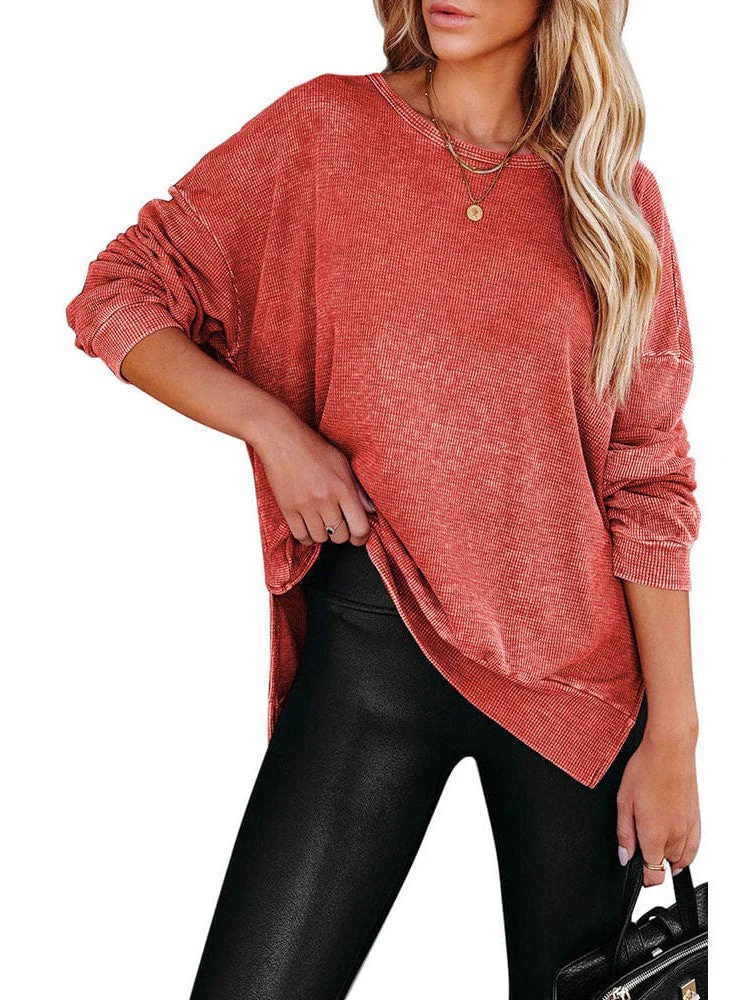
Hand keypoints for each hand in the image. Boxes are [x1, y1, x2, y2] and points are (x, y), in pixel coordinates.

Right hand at [252, 402, 375, 545]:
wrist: (282, 440)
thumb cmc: (313, 448)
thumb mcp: (343, 464)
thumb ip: (358, 490)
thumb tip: (370, 510)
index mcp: (343, 488)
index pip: (360, 527)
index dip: (361, 537)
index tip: (358, 537)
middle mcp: (326, 499)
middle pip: (340, 537)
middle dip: (341, 534)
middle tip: (338, 525)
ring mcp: (305, 506)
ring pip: (320, 539)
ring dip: (323, 535)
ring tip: (321, 523)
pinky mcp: (288, 509)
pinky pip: (300, 536)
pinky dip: (306, 536)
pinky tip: (308, 527)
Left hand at [616, 726, 700, 885]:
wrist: (670, 751)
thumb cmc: (645, 770)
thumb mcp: (624, 802)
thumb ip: (624, 834)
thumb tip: (625, 856)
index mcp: (654, 834)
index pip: (654, 873)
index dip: (644, 878)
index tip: (638, 874)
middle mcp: (675, 835)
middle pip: (665, 865)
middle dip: (653, 863)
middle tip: (640, 849)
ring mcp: (688, 828)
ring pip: (681, 858)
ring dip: (668, 859)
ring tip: (656, 851)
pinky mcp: (696, 819)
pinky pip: (694, 847)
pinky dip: (686, 854)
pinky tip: (678, 853)